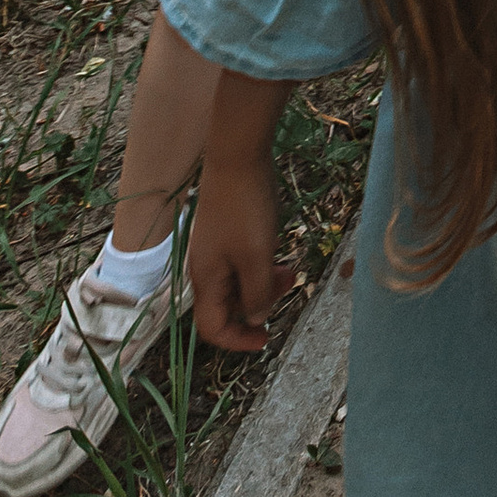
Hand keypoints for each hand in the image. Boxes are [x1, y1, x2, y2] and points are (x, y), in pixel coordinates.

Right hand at [189, 158, 294, 350]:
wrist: (237, 156)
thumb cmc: (246, 209)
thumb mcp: (257, 256)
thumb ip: (257, 292)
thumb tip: (256, 318)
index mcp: (206, 279)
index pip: (212, 328)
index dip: (237, 340)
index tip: (266, 339)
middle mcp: (205, 267)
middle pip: (227, 306)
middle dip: (258, 306)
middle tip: (289, 288)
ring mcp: (215, 248)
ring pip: (238, 282)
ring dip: (264, 284)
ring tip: (291, 270)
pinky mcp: (226, 230)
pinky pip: (242, 261)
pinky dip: (260, 265)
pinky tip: (278, 252)